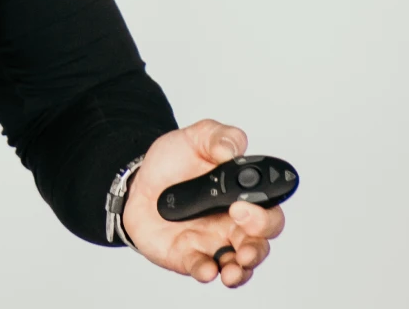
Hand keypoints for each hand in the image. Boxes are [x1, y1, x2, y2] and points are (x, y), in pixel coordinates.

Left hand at [120, 119, 286, 288]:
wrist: (139, 181)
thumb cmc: (174, 162)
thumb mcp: (196, 138)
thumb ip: (219, 137)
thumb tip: (232, 150)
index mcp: (243, 197)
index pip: (269, 211)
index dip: (264, 215)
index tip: (242, 208)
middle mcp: (234, 225)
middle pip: (259, 243)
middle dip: (257, 248)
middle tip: (243, 245)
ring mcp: (213, 243)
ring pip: (239, 265)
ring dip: (240, 270)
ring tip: (232, 269)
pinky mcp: (190, 256)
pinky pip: (204, 269)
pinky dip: (207, 271)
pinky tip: (206, 270)